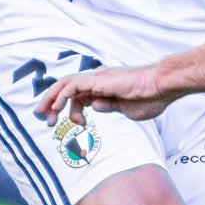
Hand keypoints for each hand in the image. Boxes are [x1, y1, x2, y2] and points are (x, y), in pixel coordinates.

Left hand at [36, 65, 174, 123]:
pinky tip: (56, 107)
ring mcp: (98, 79)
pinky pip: (74, 86)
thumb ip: (109, 107)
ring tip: (43, 114)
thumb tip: (94, 107)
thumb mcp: (126, 110)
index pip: (80, 97)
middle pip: (68, 89)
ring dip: (51, 99)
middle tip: (44, 119)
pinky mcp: (99, 80)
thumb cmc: (151, 98)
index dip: (72, 111)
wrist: (162, 88)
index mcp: (104, 88)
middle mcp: (98, 81)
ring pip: (66, 84)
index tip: (75, 126)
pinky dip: (62, 96)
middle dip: (52, 102)